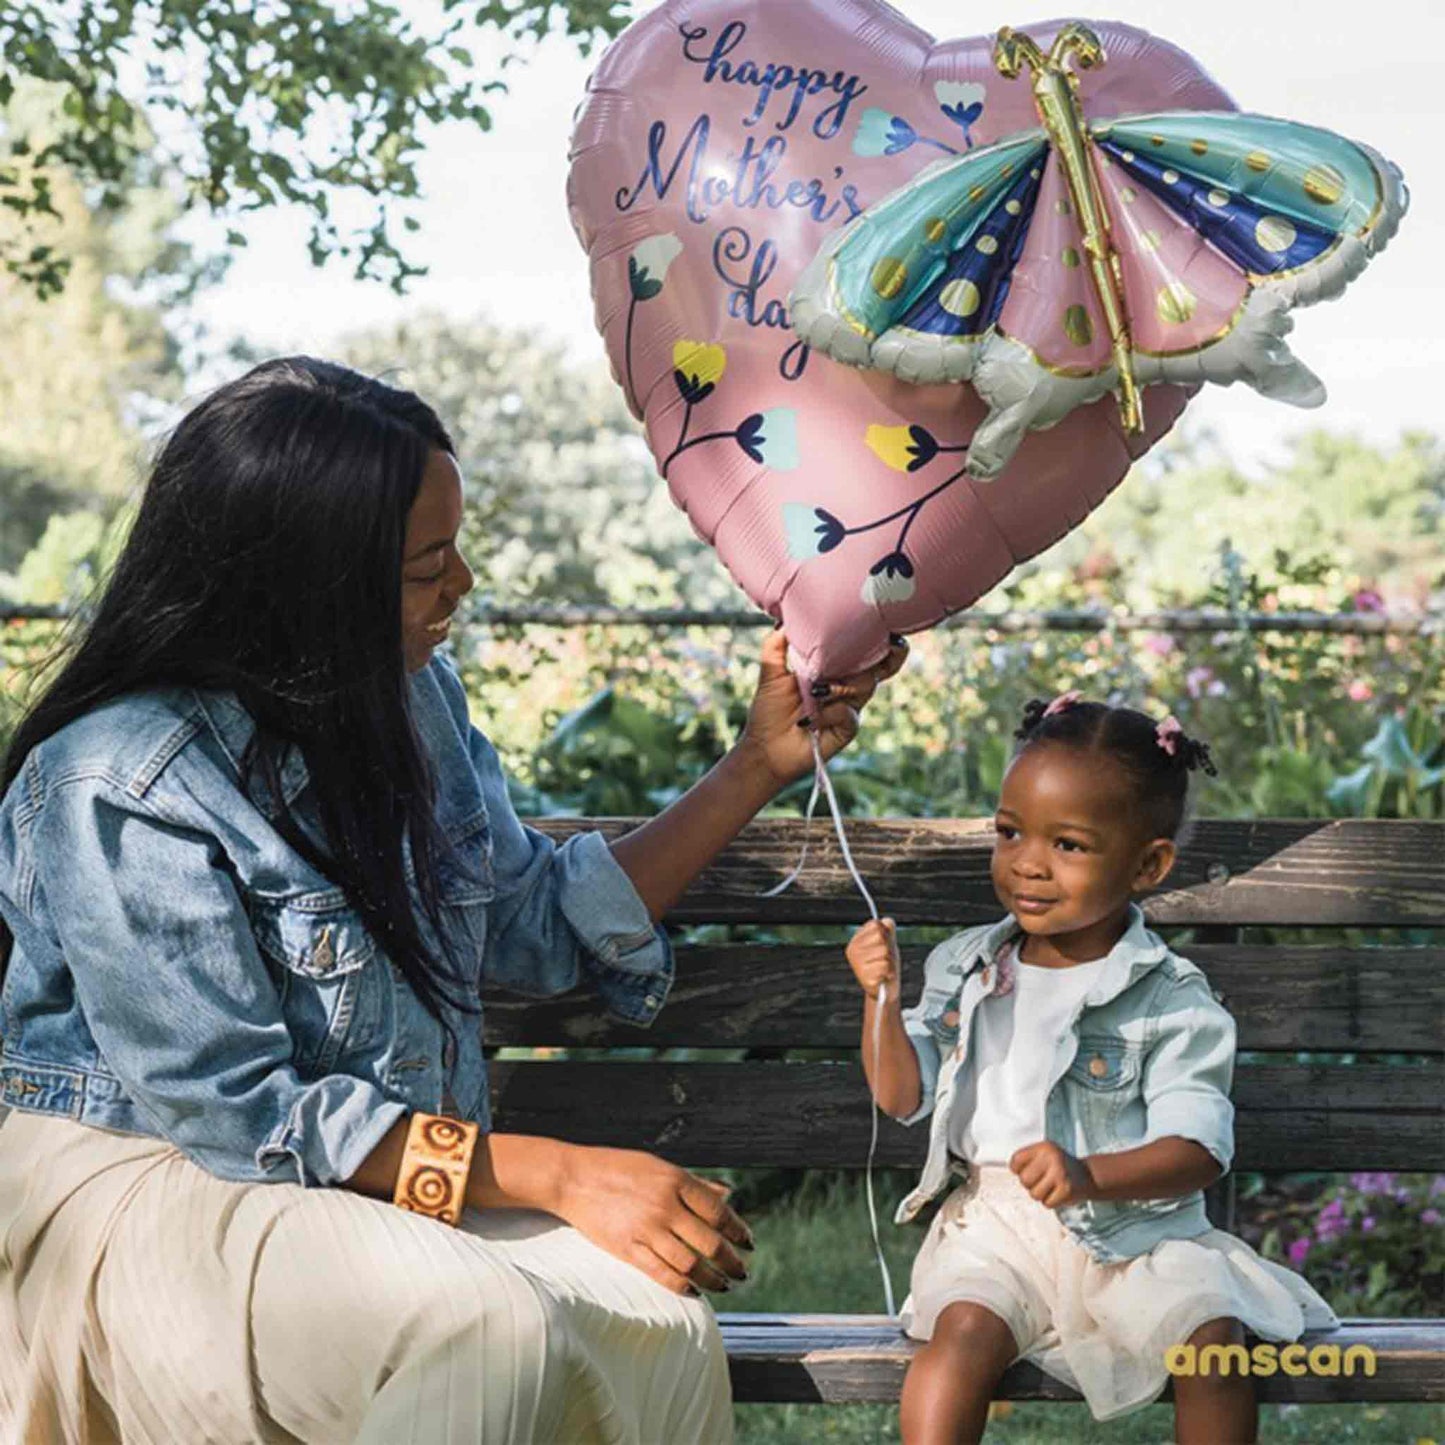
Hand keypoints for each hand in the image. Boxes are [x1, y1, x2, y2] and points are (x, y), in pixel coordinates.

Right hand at [553, 1145, 752, 1295]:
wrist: (574, 1178)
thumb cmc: (619, 1168)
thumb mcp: (660, 1166)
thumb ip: (695, 1184)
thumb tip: (728, 1193)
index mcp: (676, 1180)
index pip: (719, 1212)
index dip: (739, 1231)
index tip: (748, 1243)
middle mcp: (665, 1205)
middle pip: (710, 1242)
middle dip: (731, 1261)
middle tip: (742, 1271)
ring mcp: (646, 1229)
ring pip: (690, 1264)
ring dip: (712, 1279)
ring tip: (722, 1284)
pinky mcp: (627, 1249)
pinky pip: (662, 1273)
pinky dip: (683, 1286)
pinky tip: (693, 1290)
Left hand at [738, 630, 907, 788]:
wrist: (764, 747)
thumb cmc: (769, 711)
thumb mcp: (771, 672)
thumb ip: (777, 644)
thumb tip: (786, 619)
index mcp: (834, 670)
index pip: (865, 652)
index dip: (882, 642)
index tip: (888, 628)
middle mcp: (847, 687)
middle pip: (877, 667)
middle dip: (883, 655)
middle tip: (886, 644)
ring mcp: (849, 708)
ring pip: (864, 686)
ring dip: (840, 685)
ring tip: (814, 691)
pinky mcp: (847, 729)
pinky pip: (849, 713)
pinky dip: (830, 712)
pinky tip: (810, 720)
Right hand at [847, 917, 900, 1000]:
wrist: (885, 991)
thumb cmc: (887, 964)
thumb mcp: (888, 944)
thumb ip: (888, 930)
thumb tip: (888, 921)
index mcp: (856, 940)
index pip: (875, 925)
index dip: (886, 934)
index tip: (884, 945)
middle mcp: (853, 951)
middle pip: (881, 937)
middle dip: (889, 949)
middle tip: (885, 959)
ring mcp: (857, 965)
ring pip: (884, 952)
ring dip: (890, 962)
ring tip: (885, 969)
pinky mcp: (865, 978)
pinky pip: (885, 967)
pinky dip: (889, 972)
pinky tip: (884, 977)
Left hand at [1009, 1141, 1095, 1208]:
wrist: (1088, 1176)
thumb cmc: (1059, 1166)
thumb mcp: (1045, 1155)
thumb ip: (1027, 1160)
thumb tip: (1008, 1171)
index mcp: (1043, 1147)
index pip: (1016, 1161)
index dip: (1018, 1170)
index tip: (1028, 1171)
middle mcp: (1052, 1157)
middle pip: (1024, 1180)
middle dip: (1031, 1184)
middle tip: (1043, 1181)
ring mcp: (1060, 1173)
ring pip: (1034, 1194)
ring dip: (1041, 1195)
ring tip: (1051, 1187)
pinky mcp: (1067, 1190)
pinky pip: (1046, 1203)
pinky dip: (1051, 1202)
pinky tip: (1059, 1194)